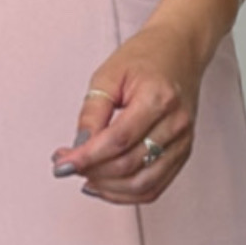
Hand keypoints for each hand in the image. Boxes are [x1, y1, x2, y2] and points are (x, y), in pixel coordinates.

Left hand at [50, 20, 204, 203]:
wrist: (179, 50)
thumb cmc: (145, 57)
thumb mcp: (108, 74)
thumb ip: (92, 112)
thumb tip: (77, 148)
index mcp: (157, 98)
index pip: (118, 140)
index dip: (86, 157)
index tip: (62, 163)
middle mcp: (176, 123)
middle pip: (129, 165)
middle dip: (91, 171)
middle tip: (66, 164)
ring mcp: (183, 141)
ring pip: (143, 184)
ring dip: (107, 187)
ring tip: (84, 174)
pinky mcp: (183, 153)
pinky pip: (155, 187)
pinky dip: (127, 194)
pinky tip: (105, 185)